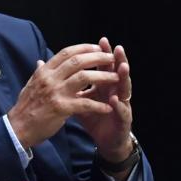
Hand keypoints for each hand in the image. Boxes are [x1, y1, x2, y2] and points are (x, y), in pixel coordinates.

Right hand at [7, 44, 117, 148]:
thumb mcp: (30, 86)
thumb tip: (41, 61)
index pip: (66, 53)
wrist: (17, 128)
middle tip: (111, 59)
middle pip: (78, 61)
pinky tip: (108, 107)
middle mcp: (49, 79)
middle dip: (98, 57)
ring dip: (103, 76)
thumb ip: (39, 73)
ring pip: (84, 77)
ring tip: (116, 78)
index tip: (98, 47)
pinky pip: (84, 103)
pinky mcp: (61, 108)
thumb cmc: (25, 108)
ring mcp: (55, 93)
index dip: (84, 48)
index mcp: (44, 72)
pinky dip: (98, 105)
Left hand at [73, 37, 133, 159]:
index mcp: (104, 86)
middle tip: (116, 48)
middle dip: (117, 60)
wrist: (105, 140)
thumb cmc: (93, 118)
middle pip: (117, 73)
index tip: (100, 41)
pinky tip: (114, 100)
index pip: (104, 67)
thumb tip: (56, 71)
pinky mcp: (123, 120)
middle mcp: (115, 92)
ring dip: (123, 78)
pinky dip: (117, 105)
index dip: (102, 55)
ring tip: (122, 67)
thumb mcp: (79, 100)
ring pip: (124, 89)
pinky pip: (121, 111)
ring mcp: (121, 105)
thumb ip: (70, 85)